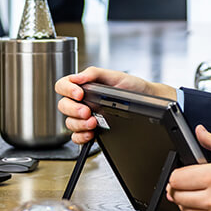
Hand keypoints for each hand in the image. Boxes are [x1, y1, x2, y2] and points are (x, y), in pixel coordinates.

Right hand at [56, 67, 175, 144]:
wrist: (147, 100)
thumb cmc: (132, 86)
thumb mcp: (114, 75)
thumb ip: (94, 73)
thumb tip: (77, 77)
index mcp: (84, 86)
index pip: (63, 85)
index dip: (67, 89)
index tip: (79, 93)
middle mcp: (82, 101)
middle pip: (63, 106)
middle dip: (73, 109)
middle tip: (88, 111)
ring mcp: (86, 116)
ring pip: (69, 122)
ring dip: (79, 124)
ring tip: (94, 122)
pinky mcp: (91, 129)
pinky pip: (77, 136)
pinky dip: (81, 137)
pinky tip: (91, 133)